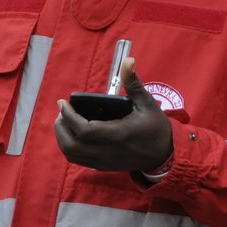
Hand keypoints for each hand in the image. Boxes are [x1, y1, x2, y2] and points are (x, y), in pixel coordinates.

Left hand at [53, 57, 173, 171]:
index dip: (69, 116)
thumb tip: (128, 60)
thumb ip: (133, 83)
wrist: (165, 154)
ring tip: (65, 121)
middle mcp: (107, 151)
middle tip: (62, 112)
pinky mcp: (102, 166)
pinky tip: (72, 134)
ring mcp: (103, 161)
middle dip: (61, 127)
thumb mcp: (147, 103)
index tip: (63, 103)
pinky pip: (78, 159)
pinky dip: (69, 147)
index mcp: (117, 134)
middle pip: (71, 145)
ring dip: (62, 138)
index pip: (84, 129)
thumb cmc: (156, 127)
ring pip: (71, 154)